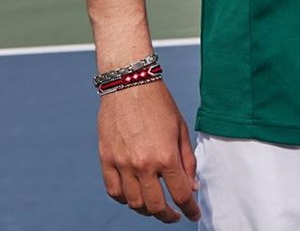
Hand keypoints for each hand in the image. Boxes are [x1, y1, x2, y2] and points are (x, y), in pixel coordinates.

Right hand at [97, 81, 201, 222]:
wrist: (129, 84)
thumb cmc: (158, 103)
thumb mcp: (181, 130)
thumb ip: (187, 161)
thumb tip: (190, 187)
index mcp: (166, 156)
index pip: (180, 194)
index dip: (189, 209)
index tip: (193, 214)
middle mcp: (143, 164)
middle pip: (155, 206)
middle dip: (168, 216)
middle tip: (174, 215)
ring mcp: (122, 164)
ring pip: (134, 203)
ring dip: (146, 209)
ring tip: (155, 206)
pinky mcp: (106, 159)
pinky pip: (114, 191)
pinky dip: (124, 199)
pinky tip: (134, 195)